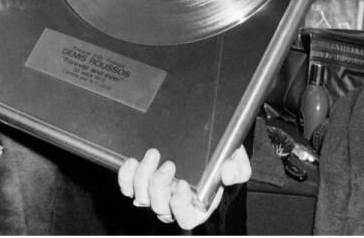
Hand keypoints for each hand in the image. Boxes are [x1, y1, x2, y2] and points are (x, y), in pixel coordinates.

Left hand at [117, 146, 250, 228]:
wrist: (209, 145)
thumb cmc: (222, 159)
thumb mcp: (237, 162)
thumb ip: (237, 169)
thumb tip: (227, 175)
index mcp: (198, 206)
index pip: (185, 218)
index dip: (180, 205)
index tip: (182, 184)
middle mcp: (175, 204)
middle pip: (160, 207)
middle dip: (160, 186)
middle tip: (168, 165)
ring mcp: (157, 194)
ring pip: (142, 197)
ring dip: (143, 177)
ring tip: (152, 156)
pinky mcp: (142, 182)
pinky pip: (127, 187)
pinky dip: (126, 176)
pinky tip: (132, 162)